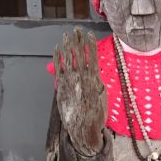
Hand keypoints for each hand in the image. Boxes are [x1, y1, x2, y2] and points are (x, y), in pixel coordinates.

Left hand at [53, 28, 106, 156]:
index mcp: (94, 81)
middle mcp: (81, 79)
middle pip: (78, 55)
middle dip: (77, 41)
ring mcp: (69, 83)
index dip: (90, 44)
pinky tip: (57, 49)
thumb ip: (98, 81)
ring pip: (68, 59)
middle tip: (76, 30)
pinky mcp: (60, 87)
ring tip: (67, 35)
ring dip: (67, 46)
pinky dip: (58, 57)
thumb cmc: (95, 115)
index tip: (89, 34)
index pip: (91, 57)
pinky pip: (58, 68)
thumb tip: (95, 69)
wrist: (82, 130)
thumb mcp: (103, 97)